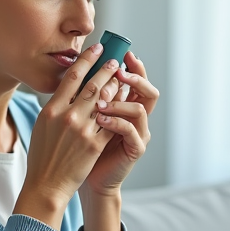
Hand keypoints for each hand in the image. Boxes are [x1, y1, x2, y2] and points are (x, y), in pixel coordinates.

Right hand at [19, 43, 126, 208]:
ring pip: (105, 101)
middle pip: (92, 84)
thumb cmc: (42, 155)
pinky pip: (111, 122)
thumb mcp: (42, 125)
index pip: (72, 76)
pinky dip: (119, 110)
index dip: (87, 59)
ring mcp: (83, 130)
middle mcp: (67, 116)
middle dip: (107, 69)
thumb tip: (69, 88)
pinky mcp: (95, 144)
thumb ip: (55, 106)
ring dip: (116, 86)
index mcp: (52, 109)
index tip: (98, 49)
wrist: (47, 183)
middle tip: (115, 60)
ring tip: (122, 77)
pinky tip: (124, 102)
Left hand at [81, 50, 158, 196]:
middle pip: (148, 91)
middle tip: (118, 69)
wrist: (84, 177)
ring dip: (120, 102)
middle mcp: (137, 118)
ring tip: (100, 102)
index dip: (133, 66)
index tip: (121, 52)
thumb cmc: (81, 146)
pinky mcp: (136, 149)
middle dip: (135, 77)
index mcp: (126, 106)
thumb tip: (82, 66)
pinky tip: (100, 119)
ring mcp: (139, 133)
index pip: (136, 81)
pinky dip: (116, 122)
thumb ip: (90, 95)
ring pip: (141, 109)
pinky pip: (132, 131)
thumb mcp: (84, 115)